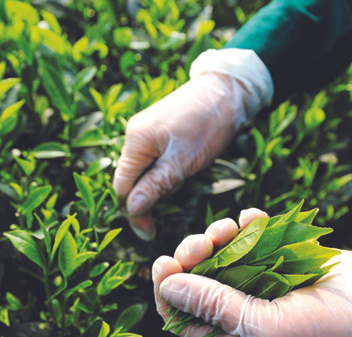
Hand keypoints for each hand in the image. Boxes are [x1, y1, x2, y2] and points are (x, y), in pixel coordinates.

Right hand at [113, 73, 248, 240]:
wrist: (229, 89)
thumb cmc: (208, 124)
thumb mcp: (183, 161)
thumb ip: (155, 185)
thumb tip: (132, 210)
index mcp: (135, 141)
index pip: (122, 187)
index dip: (134, 212)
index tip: (150, 232)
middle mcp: (134, 135)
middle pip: (130, 180)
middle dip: (147, 198)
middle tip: (172, 207)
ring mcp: (145, 132)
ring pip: (142, 172)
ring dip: (158, 185)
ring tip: (183, 182)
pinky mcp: (158, 131)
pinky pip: (153, 160)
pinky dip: (164, 172)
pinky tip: (182, 171)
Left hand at [153, 208, 351, 336]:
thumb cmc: (335, 335)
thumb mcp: (269, 328)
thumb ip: (216, 307)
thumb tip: (168, 287)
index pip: (183, 318)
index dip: (168, 290)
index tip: (164, 263)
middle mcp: (244, 312)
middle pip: (198, 281)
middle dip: (192, 256)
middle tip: (203, 240)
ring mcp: (264, 282)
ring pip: (222, 254)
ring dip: (218, 235)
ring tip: (229, 226)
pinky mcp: (285, 257)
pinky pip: (254, 237)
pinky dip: (248, 225)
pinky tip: (252, 218)